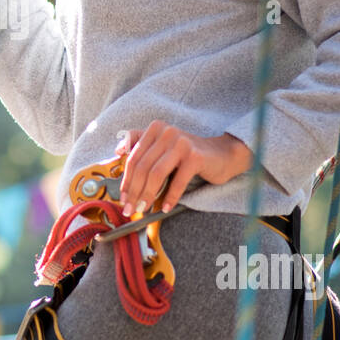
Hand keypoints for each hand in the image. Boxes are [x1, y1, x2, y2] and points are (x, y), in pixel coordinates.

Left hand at [115, 121, 253, 215]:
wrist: (222, 154)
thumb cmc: (188, 155)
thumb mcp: (163, 146)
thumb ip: (141, 145)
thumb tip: (117, 151)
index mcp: (155, 129)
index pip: (134, 157)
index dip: (126, 180)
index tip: (122, 198)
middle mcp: (166, 132)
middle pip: (143, 167)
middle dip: (133, 191)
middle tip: (130, 209)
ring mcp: (181, 143)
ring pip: (156, 174)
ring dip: (147, 195)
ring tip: (143, 210)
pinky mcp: (195, 156)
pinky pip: (177, 181)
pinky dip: (170, 197)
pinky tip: (164, 207)